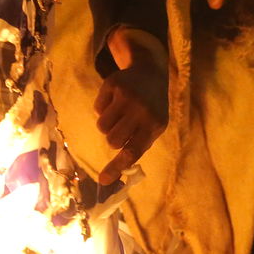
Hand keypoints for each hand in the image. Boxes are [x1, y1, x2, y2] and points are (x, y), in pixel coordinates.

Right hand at [94, 28, 167, 184]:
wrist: (150, 73)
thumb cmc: (150, 109)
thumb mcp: (152, 127)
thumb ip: (136, 148)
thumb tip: (111, 177)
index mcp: (155, 125)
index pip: (133, 151)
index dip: (117, 167)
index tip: (103, 180)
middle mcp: (142, 110)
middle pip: (112, 141)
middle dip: (113, 138)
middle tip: (122, 128)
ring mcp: (127, 96)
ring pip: (102, 127)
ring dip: (107, 124)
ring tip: (119, 113)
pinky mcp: (113, 84)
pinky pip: (97, 109)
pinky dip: (103, 108)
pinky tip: (115, 100)